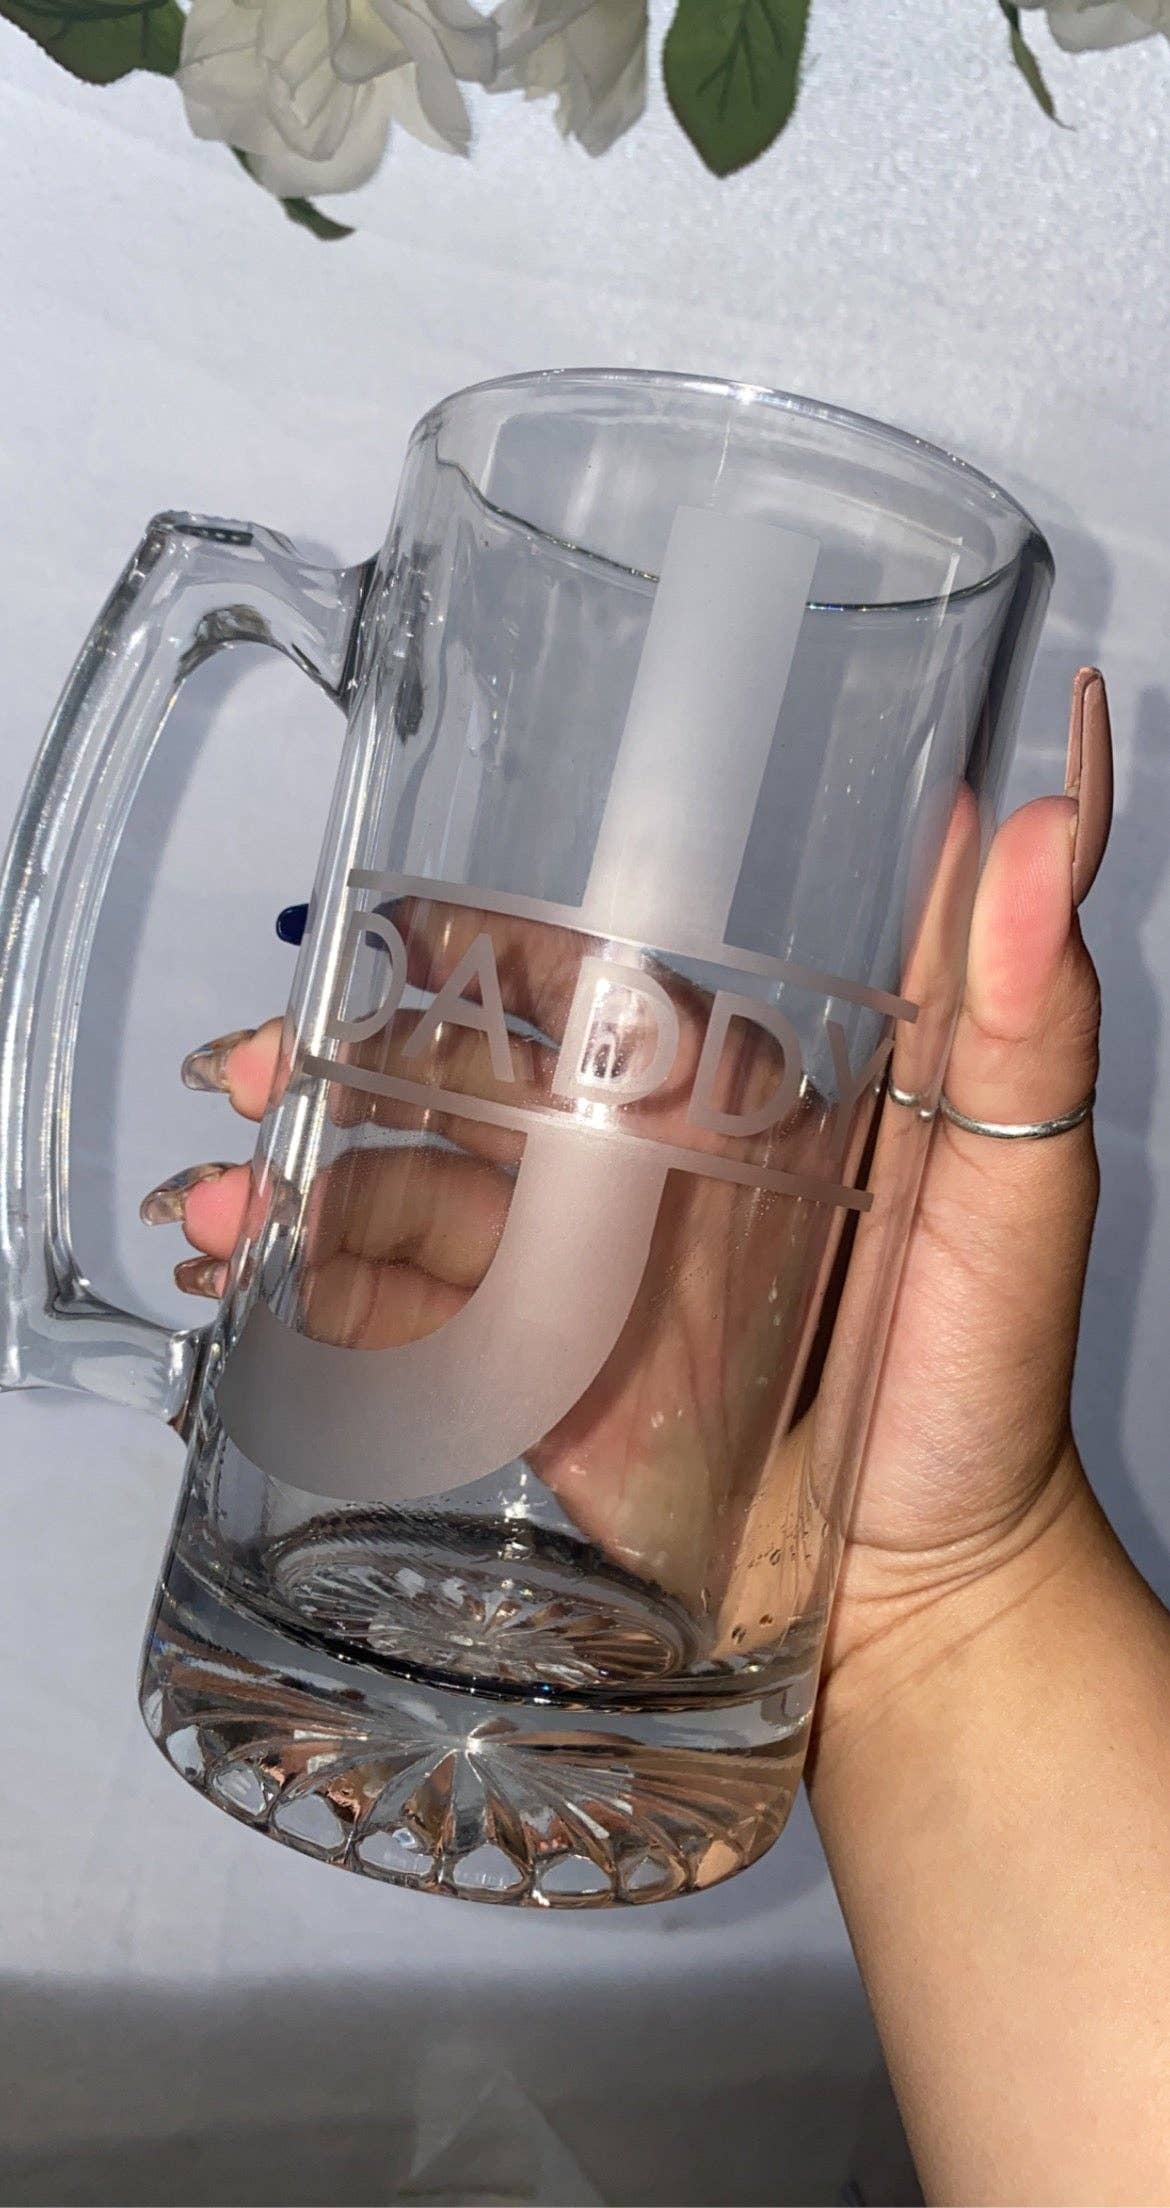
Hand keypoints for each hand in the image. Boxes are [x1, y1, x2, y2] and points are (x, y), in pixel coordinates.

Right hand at [147, 670, 1112, 1681]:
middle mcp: (644, 1174)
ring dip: (307, 1189)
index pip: (591, 987)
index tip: (387, 926)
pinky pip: (414, 1323)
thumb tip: (1052, 818)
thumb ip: (1026, 1019)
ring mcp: (579, 1280)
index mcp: (739, 1101)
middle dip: (342, 1064)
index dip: (477, 948)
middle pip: (462, 1084)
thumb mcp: (1020, 1195)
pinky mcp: (535, 1380)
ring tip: (225, 1215)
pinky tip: (251, 1297)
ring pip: (415, 1198)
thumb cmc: (987, 1395)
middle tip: (249, 1073)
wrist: (929, 1604)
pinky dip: (322, 1305)